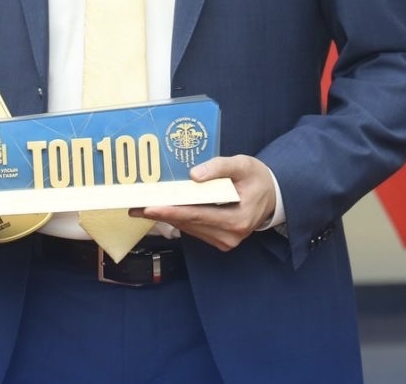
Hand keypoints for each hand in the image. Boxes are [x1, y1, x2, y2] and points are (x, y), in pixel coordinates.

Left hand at [133, 154, 276, 251]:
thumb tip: (194, 175)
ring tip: (141, 206)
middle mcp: (230, 236)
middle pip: (188, 223)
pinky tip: (161, 209)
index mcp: (238, 219)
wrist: (272, 195)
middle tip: (133, 206)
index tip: (149, 207)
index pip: (198, 215)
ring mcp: (224, 241)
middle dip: (160, 213)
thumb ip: (219, 167)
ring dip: (165, 216)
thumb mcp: (242, 164)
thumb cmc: (256, 178)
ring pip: (188, 227)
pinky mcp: (219, 240)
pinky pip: (193, 228)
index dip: (172, 211)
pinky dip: (177, 218)